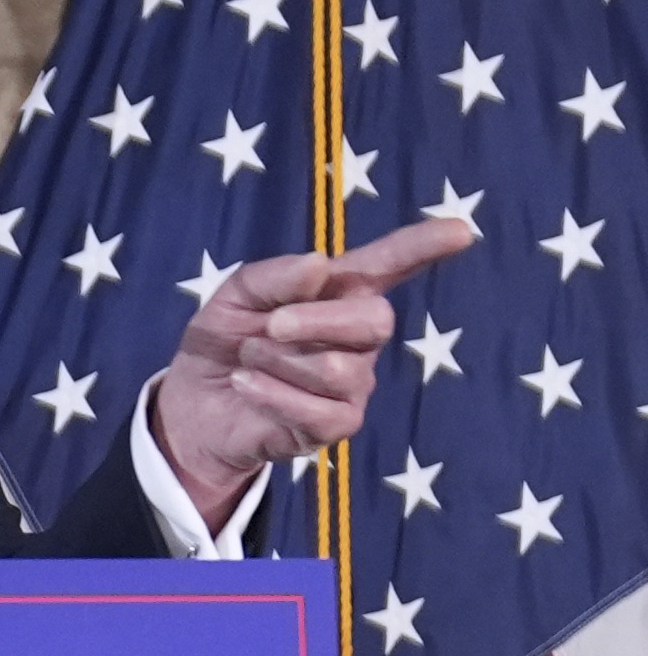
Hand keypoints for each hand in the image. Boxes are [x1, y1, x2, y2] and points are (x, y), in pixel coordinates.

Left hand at [153, 217, 474, 530]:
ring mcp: (354, 383)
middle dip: (317, 320)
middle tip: (269, 326)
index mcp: (338, 293)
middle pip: (375, 321)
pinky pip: (317, 410)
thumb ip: (273, 277)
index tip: (461, 230)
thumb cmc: (225, 340)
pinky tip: (246, 386)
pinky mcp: (338, 424)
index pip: (389, 266)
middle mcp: (357, 337)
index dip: (423, 247)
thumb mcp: (234, 297)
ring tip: (249, 360)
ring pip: (338, 369)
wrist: (193, 403)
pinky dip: (271, 394)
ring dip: (278, 361)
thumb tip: (319, 265)